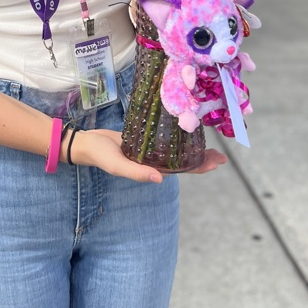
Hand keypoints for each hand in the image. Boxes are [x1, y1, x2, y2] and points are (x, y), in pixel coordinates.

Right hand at [68, 129, 226, 183]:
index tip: (217, 162)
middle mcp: (153, 161)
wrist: (85, 143)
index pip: (181, 170)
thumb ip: (135, 172)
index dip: (199, 167)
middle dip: (202, 158)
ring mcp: (149, 150)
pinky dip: (176, 136)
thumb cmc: (100, 155)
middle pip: (183, 160)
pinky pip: (164, 139)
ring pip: (176, 150)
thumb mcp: (116, 164)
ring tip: (209, 141)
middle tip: (221, 153)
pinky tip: (184, 128)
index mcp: (150, 169)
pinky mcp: (144, 139)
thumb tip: (160, 179)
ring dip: (192, 146)